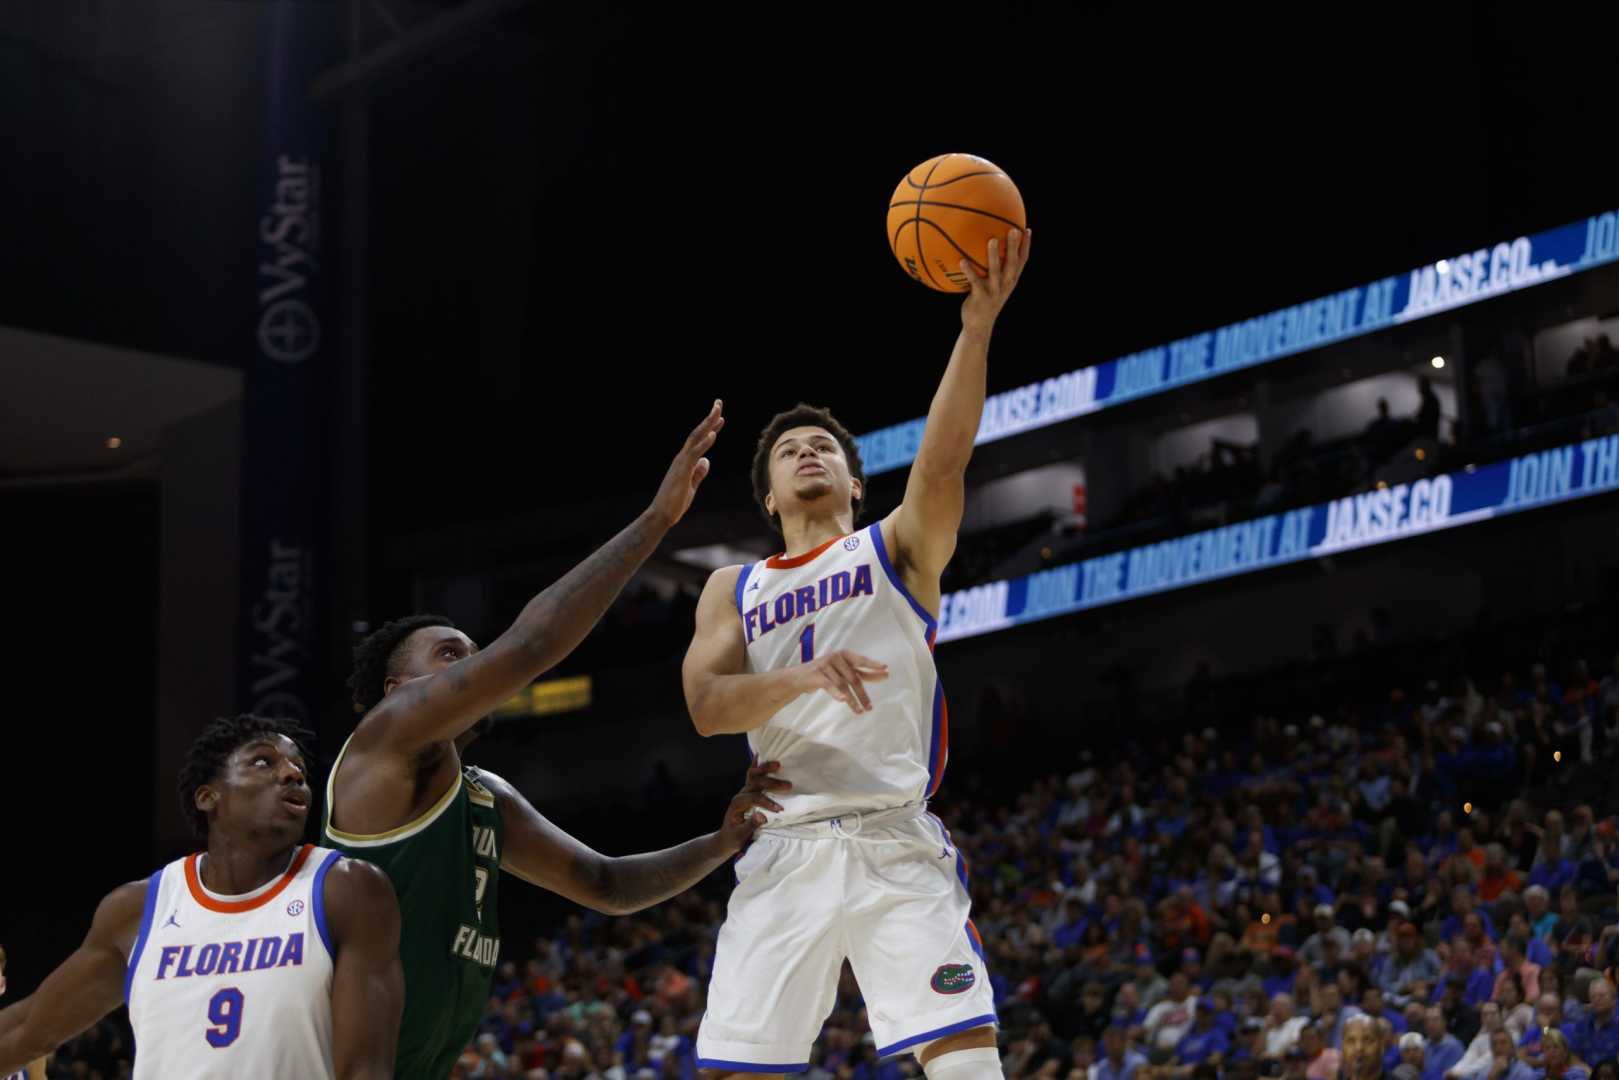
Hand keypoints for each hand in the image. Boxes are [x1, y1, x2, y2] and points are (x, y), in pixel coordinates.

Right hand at [649, 400, 724, 525]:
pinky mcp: (682, 471)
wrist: (661, 515)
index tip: (720, 418)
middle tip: (719, 403)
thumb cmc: (674, 503)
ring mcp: (681, 463)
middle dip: (709, 418)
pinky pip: (694, 454)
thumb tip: (706, 461)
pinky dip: (704, 443)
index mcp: (685, 461)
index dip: (710, 428)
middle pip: (697, 433)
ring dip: (707, 424)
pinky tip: (713, 434)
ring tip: (718, 412)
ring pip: (695, 439)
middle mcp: (682, 458)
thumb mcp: (691, 486)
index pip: (699, 440)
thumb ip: (698, 473)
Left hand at [716, 761, 792, 850]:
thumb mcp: (741, 836)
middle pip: (754, 782)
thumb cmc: (734, 838)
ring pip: (753, 774)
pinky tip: (761, 754)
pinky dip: (757, 764)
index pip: (754, 799)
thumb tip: (762, 816)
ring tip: (779, 764)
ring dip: (766, 769)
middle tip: (788, 785)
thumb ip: (750, 825)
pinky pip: (752, 774)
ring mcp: (744, 791)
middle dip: (771, 783)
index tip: (779, 809)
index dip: (767, 802)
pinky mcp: (749, 791)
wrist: (726, 838)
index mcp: (737, 804)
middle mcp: (740, 794)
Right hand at [793, 649, 889, 712]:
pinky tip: (843, 700)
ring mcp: (826, 665)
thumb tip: (884, 674)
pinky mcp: (817, 674)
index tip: (885, 669)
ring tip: (859, 712)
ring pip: (843, 685)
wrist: (800, 677)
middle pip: (853, 678)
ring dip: (852, 700)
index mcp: (845, 655)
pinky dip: (837, 693)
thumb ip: (860, 673)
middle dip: (862, 694)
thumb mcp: (843, 671)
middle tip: (870, 707)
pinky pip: (829, 685)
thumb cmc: (826, 673)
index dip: (873, 665)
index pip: (861, 661)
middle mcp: (836, 658)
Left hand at [960, 226, 1031, 334]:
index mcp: (1011, 280)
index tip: (1027, 229)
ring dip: (994, 255)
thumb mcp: (993, 285)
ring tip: (992, 240)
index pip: (1022, 261)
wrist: (979, 325)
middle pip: (1013, 263)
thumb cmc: (984, 299)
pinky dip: (969, 271)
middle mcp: (1006, 284)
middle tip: (1014, 229)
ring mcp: (994, 291)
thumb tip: (987, 249)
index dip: (1026, 246)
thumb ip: (994, 269)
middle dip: (1014, 246)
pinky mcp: (981, 297)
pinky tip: (961, 261)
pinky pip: (975, 282)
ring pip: (996, 271)